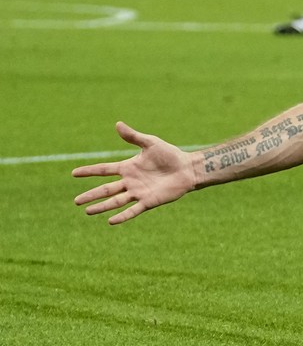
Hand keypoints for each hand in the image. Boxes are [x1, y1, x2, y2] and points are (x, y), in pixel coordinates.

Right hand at [73, 122, 196, 224]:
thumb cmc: (170, 155)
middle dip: (91, 195)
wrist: (187, 168)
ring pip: (115, 201)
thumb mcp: (150, 143)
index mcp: (128, 167)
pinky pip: (133, 210)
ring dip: (101, 207)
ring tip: (87, 212)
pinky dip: (122, 216)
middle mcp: (130, 181)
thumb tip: (117, 124)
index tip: (73, 173)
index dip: (89, 171)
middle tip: (76, 201)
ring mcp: (138, 192)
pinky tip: (110, 221)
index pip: (104, 169)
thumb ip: (133, 136)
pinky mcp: (149, 201)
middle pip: (106, 189)